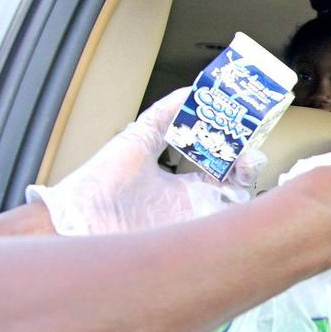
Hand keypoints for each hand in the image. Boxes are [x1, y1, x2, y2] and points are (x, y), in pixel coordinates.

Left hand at [27, 88, 264, 234]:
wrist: (79, 219)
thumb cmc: (100, 183)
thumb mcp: (137, 140)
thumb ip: (163, 116)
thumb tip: (190, 91)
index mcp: (185, 186)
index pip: (224, 169)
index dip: (238, 152)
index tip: (243, 135)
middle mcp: (196, 206)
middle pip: (239, 189)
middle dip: (251, 168)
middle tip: (250, 153)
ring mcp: (196, 225)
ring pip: (240, 209)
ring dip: (249, 185)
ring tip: (247, 165)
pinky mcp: (192, 240)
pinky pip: (225, 230)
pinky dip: (240, 212)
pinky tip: (240, 190)